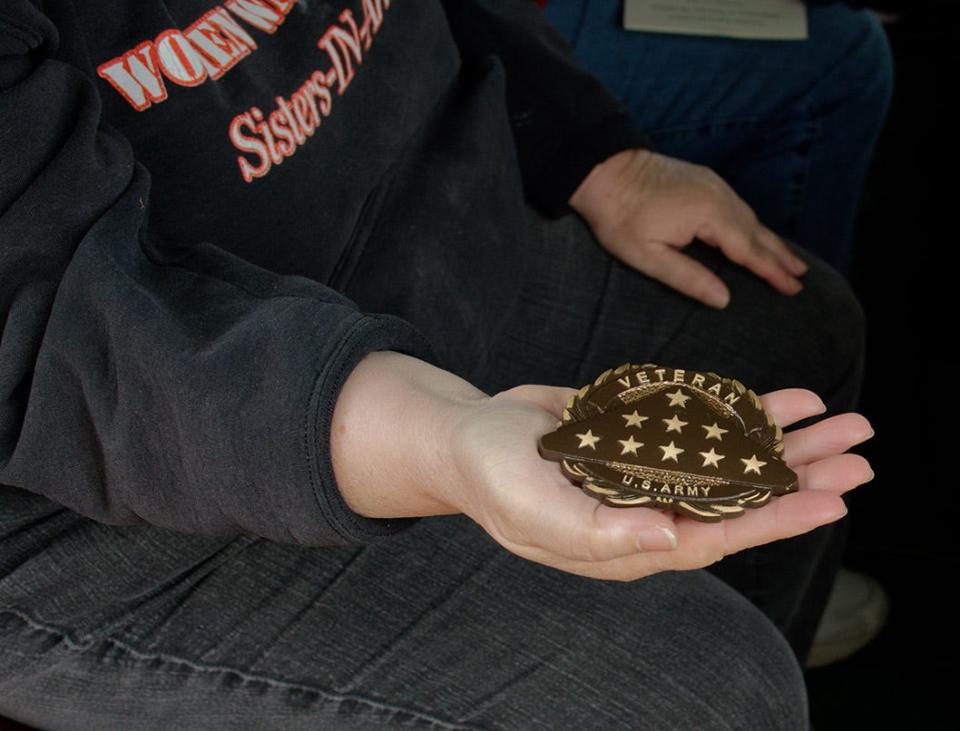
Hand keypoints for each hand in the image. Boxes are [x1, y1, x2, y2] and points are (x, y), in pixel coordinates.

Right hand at [445, 383, 873, 581]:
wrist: (466, 435)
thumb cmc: (491, 478)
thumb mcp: (533, 510)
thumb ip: (600, 534)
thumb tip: (673, 539)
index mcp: (629, 540)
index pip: (714, 535)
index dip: (772, 520)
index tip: (828, 501)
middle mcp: (650, 508)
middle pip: (739, 497)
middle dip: (800, 478)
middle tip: (859, 454)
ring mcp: (650, 470)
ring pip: (731, 459)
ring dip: (788, 442)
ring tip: (844, 424)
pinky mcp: (644, 435)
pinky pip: (704, 423)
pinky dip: (743, 410)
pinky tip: (786, 399)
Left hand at [569, 148, 808, 308]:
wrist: (603, 170)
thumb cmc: (619, 217)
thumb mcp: (647, 256)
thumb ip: (687, 278)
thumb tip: (724, 299)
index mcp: (708, 215)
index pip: (748, 251)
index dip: (771, 272)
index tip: (792, 289)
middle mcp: (718, 196)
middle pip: (757, 232)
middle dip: (780, 257)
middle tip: (801, 279)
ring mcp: (713, 184)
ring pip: (750, 217)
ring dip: (770, 240)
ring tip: (790, 261)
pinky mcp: (704, 179)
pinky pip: (738, 206)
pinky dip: (754, 224)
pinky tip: (758, 233)